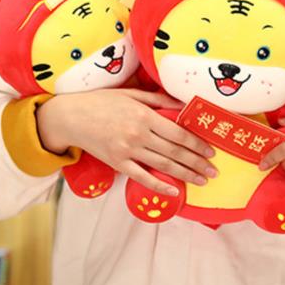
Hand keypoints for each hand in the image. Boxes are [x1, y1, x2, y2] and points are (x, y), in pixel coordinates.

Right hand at [36, 88, 217, 196]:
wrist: (71, 117)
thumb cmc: (101, 102)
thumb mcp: (131, 94)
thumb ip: (157, 99)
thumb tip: (181, 103)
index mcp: (144, 115)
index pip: (178, 133)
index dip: (197, 144)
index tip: (211, 151)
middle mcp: (138, 134)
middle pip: (175, 152)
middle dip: (197, 162)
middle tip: (213, 171)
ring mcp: (127, 151)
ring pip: (163, 166)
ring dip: (186, 174)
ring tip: (202, 180)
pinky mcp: (117, 163)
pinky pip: (142, 177)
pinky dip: (159, 186)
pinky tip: (174, 191)